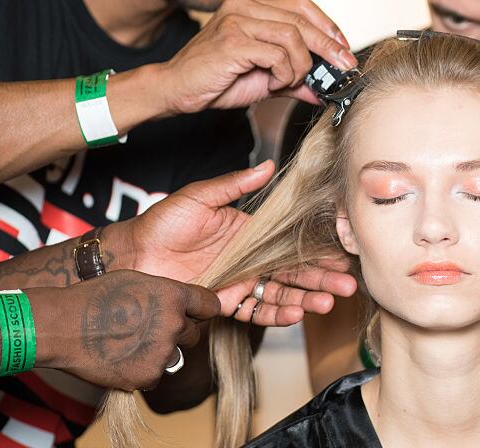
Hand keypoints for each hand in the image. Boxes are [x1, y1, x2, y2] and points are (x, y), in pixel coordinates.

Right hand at [32, 270, 219, 390]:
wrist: (61, 326)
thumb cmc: (94, 297)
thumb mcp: (135, 280)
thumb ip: (164, 292)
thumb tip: (181, 302)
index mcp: (174, 296)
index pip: (210, 305)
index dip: (202, 310)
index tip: (196, 314)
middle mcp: (173, 324)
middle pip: (192, 334)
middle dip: (176, 334)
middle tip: (147, 330)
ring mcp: (161, 353)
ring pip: (172, 356)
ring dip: (158, 354)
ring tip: (127, 343)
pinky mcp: (146, 376)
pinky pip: (154, 376)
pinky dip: (141, 371)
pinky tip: (119, 358)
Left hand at [110, 161, 357, 325]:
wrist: (131, 255)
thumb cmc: (162, 222)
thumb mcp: (200, 197)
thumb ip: (235, 185)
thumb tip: (268, 166)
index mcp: (250, 232)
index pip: (292, 242)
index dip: (317, 249)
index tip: (342, 252)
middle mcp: (250, 259)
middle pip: (294, 271)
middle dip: (323, 279)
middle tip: (348, 285)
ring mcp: (239, 282)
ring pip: (281, 293)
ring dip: (306, 299)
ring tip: (327, 303)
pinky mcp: (224, 303)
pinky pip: (255, 311)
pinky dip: (276, 314)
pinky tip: (296, 313)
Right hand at [160, 0, 355, 112]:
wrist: (177, 90)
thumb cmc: (216, 80)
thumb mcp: (265, 79)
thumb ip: (295, 79)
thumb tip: (323, 90)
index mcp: (252, 7)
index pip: (301, 5)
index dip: (327, 26)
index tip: (343, 48)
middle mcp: (244, 6)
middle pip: (302, 20)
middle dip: (329, 47)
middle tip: (343, 67)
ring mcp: (237, 21)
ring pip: (293, 37)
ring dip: (300, 65)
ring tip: (288, 81)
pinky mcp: (232, 41)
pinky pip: (277, 55)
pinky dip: (284, 73)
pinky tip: (273, 83)